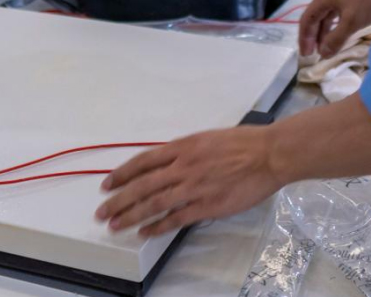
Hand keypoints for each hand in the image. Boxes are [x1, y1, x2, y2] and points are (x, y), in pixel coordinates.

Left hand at [95, 126, 281, 237]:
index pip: (143, 161)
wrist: (268, 154)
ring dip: (132, 215)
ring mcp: (194, 187)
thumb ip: (186, 151)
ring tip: (115, 225)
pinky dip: (159, 226)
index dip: (122, 174)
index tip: (107, 184)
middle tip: (102, 211)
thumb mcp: (207, 138)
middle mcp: (183, 166)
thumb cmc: (242, 142)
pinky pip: (177, 218)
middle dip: (119, 199)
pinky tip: (145, 232)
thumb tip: (168, 163)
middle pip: (143, 185)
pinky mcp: (207, 205)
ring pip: (155, 203)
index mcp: (183, 147)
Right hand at [298, 0, 370, 58]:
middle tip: (314, 54)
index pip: (306, 20)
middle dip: (313, 37)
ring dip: (324, 32)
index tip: (306, 55)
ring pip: (326, 16)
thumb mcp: (351, 22)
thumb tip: (323, 53)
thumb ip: (336, 39)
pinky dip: (335, 26)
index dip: (304, 38)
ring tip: (325, 48)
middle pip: (315, 18)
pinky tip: (339, 34)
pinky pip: (337, 14)